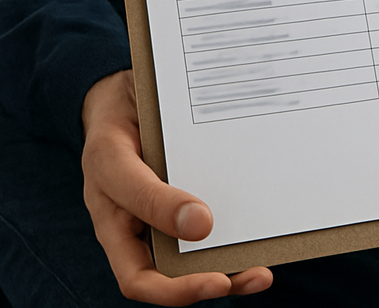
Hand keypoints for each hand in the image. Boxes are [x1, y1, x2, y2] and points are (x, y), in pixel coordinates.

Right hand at [81, 70, 272, 304]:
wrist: (123, 90)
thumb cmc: (111, 127)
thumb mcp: (113, 158)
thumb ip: (148, 195)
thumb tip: (200, 226)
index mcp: (118, 227)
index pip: (141, 278)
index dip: (178, 290)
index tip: (219, 281)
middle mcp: (149, 225)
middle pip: (182, 271)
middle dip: (221, 278)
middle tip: (259, 277)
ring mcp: (176, 205)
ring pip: (206, 245)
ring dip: (237, 257)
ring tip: (267, 264)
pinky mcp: (199, 184)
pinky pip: (221, 207)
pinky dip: (242, 220)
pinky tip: (265, 217)